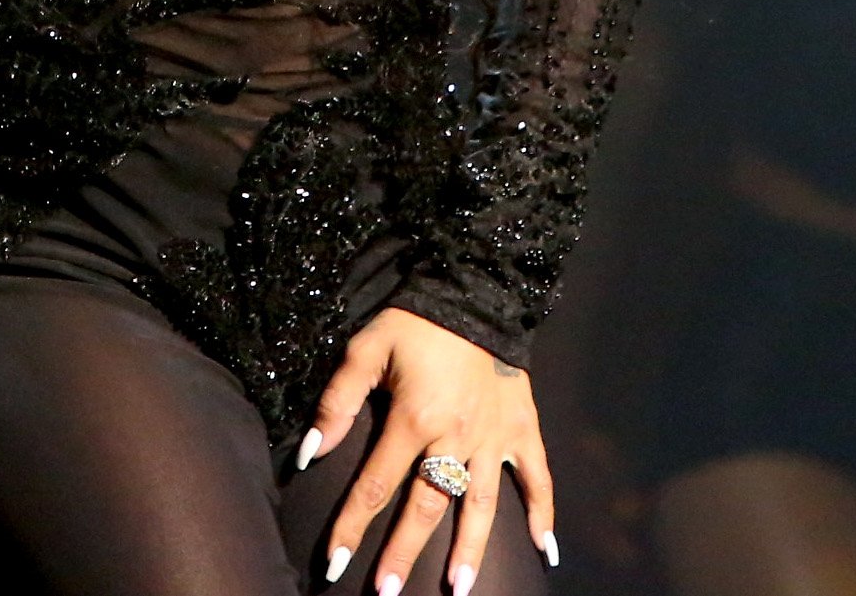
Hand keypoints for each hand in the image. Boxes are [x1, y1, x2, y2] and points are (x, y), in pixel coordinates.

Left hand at [301, 307, 554, 591]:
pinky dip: (543, 512)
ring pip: (480, 505)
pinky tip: (545, 549)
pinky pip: (537, 477)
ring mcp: (494, 437)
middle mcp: (455, 437)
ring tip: (457, 590)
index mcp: (413, 419)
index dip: (352, 527)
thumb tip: (310, 454)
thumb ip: (337, 403)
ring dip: (469, 550)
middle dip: (404, 554)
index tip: (334, 565)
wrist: (474, 290)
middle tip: (387, 595)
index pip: (375, 485)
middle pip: (425, 507)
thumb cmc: (414, 321)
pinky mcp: (523, 428)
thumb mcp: (365, 349)